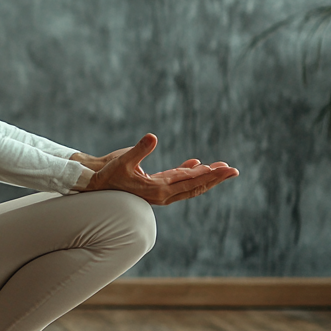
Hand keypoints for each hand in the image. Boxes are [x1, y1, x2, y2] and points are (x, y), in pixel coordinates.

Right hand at [81, 133, 237, 204]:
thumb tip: (153, 137)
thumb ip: (139, 150)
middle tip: (234, 170)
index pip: (189, 180)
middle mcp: (162, 193)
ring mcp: (160, 191)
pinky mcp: (155, 186)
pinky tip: (197, 163)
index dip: (207, 174)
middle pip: (195, 186)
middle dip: (215, 178)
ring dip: (206, 177)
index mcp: (157, 189)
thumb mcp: (123, 161)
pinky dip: (188, 172)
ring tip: (222, 168)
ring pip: (189, 185)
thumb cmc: (108, 174)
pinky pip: (177, 181)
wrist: (96, 184)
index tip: (224, 168)